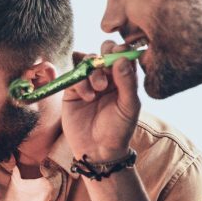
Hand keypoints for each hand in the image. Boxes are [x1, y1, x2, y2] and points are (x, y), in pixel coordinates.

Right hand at [60, 40, 140, 162]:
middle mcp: (107, 79)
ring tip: (100, 88)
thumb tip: (121, 58)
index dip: (122, 50)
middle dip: (105, 53)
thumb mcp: (129, 106)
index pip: (124, 56)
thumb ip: (127, 82)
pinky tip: (88, 97)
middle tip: (107, 59)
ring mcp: (89, 84)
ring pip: (89, 63)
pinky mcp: (73, 92)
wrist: (98, 150)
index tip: (120, 52)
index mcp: (124, 80)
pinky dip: (81, 83)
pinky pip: (74, 77)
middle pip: (105, 53)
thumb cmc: (119, 129)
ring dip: (94, 72)